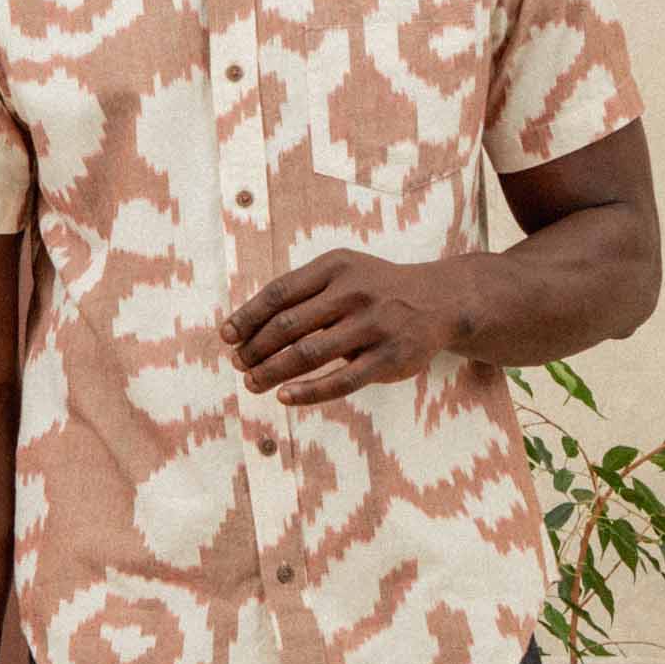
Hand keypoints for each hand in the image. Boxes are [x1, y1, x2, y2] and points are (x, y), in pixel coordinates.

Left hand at [219, 251, 458, 402]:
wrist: (438, 301)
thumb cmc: (375, 289)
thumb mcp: (343, 273)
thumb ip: (302, 292)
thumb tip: (247, 326)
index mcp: (336, 267)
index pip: (279, 293)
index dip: (248, 316)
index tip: (226, 336)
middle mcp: (354, 292)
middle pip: (288, 325)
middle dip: (255, 348)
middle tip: (237, 363)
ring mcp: (373, 326)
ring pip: (309, 354)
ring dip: (272, 371)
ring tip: (252, 382)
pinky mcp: (388, 358)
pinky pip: (339, 381)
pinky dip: (307, 391)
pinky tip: (284, 397)